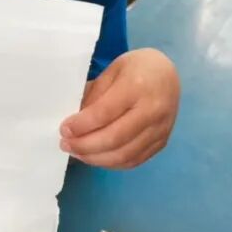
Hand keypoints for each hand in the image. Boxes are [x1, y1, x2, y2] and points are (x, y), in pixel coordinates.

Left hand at [59, 48, 179, 169]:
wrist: (168, 74)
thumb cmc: (136, 68)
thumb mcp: (112, 71)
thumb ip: (95, 96)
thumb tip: (75, 124)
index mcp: (137, 86)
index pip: (105, 113)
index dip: (81, 125)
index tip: (63, 129)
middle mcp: (152, 110)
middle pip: (114, 138)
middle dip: (85, 146)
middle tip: (65, 144)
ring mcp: (160, 129)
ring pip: (124, 155)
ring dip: (96, 158)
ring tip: (77, 153)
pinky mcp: (162, 142)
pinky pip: (135, 160)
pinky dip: (112, 163)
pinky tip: (96, 157)